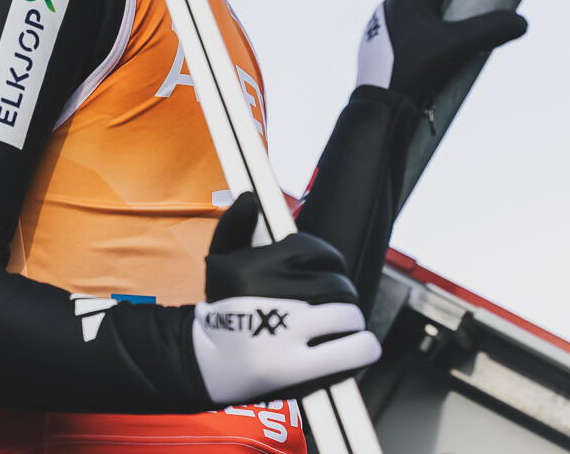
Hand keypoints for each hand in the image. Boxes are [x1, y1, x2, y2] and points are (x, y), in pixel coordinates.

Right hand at [191, 192, 380, 405]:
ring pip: (348, 314)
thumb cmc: (223, 308)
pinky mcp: (299, 371)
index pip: (315, 250)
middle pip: (338, 284)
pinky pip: (353, 350)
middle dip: (340, 289)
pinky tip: (356, 344)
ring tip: (340, 322)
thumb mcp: (218, 262)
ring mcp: (286, 340)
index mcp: (253, 273)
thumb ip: (234, 225)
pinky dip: (362, 347)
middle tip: (333, 299)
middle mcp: (271, 304)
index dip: (327, 258)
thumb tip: (250, 198)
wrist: (207, 366)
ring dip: (350, 317)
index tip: (325, 267)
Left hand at [356, 0, 527, 101]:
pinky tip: (433, 35)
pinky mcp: (378, 38)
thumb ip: (491, 31)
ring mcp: (383, 19)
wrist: (378, 104)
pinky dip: (424, 19)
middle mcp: (395, 0)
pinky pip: (406, 19)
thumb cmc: (415, 70)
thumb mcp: (457, 48)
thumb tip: (523, 22)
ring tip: (457, 9)